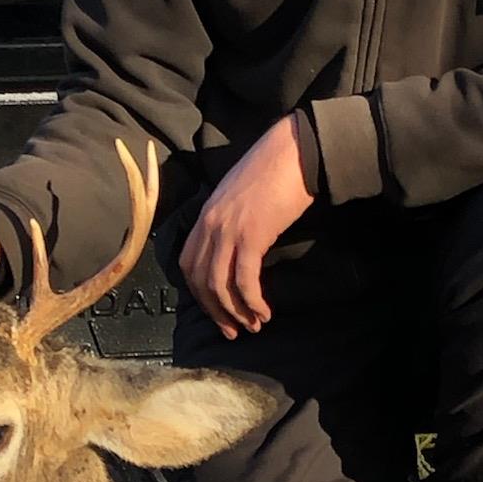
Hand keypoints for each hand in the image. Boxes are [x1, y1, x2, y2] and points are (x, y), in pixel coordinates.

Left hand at [179, 114, 313, 338]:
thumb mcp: (239, 195)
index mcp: (206, 213)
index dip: (199, 292)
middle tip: (232, 330)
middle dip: (215, 310)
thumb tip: (236, 248)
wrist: (294, 151)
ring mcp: (228, 230)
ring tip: (252, 326)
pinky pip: (244, 280)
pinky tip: (264, 311)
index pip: (188, 262)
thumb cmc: (273, 169)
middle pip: (200, 279)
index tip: (215, 309)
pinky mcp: (251, 236)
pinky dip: (252, 302)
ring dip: (235, 312)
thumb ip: (230, 219)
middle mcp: (210, 223)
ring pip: (219, 285)